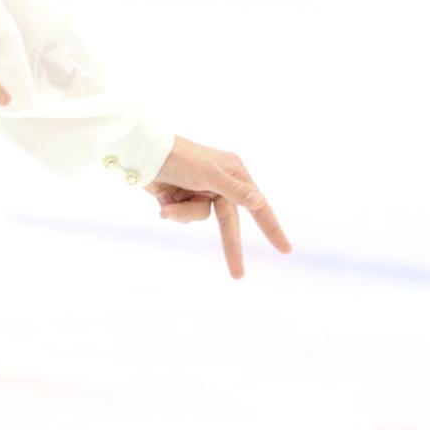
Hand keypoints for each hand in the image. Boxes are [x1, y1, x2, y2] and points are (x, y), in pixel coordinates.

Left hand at [143, 134, 290, 278]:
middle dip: (231, 248)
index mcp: (234, 173)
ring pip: (201, 218)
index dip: (272, 228)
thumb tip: (258, 201)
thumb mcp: (209, 174)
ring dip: (185, 213)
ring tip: (170, 201)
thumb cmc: (180, 158)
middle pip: (230, 223)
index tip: (285, 249)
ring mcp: (200, 192)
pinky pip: (185, 216)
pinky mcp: (181, 199)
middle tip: (238, 275)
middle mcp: (220, 184)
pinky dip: (174, 212)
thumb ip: (234, 190)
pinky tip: (163, 200)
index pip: (258, 206)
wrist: (144, 154)